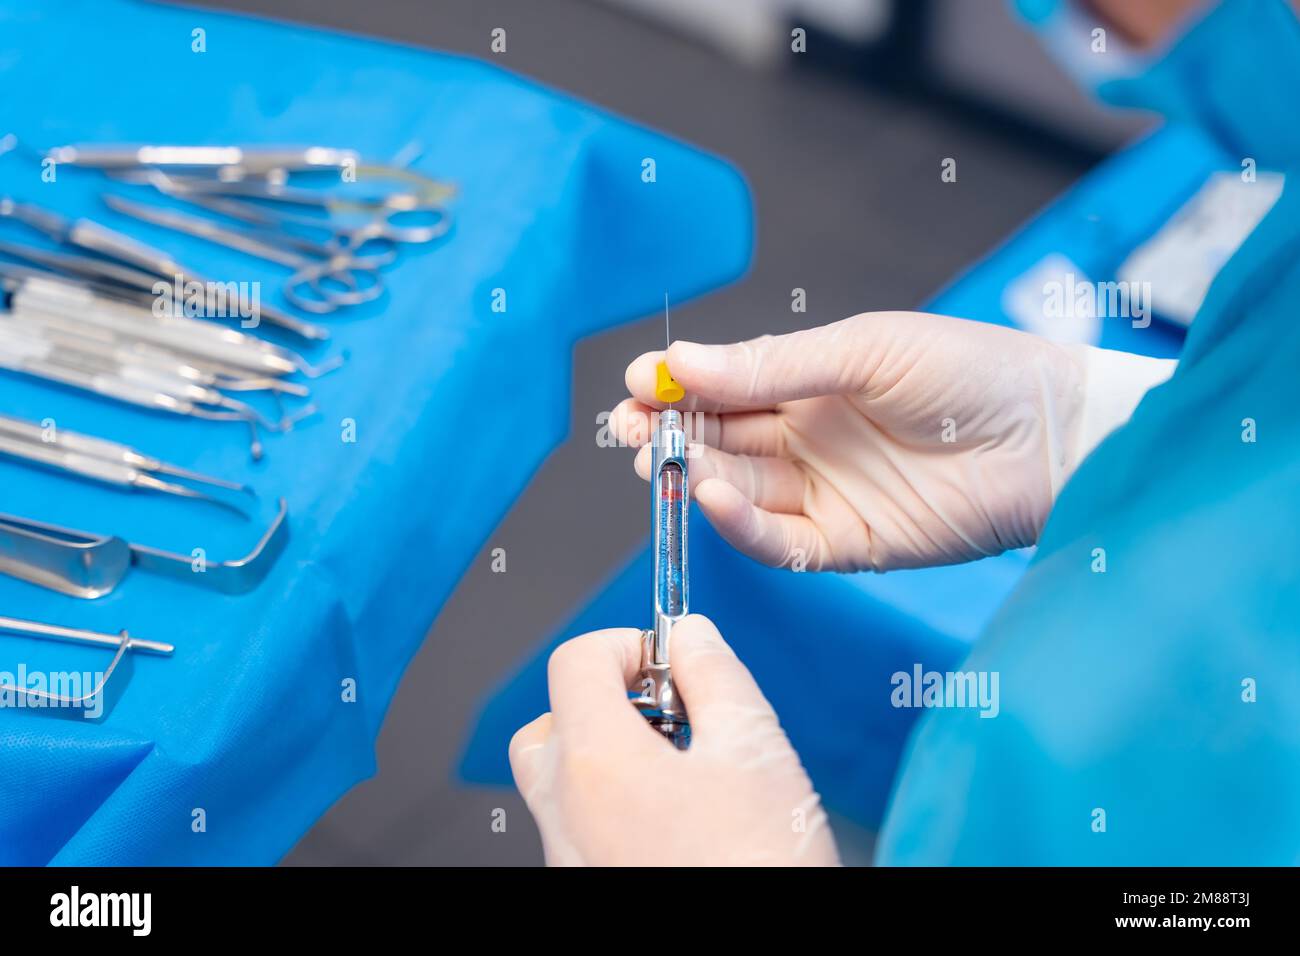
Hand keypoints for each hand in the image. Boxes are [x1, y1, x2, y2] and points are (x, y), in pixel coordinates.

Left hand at [509, 615, 839, 865]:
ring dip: (611, 755)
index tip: (672, 660)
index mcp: (596, 761)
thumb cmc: (757, 868)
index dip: (627, 643)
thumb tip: (691, 637)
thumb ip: (716, 676)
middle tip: (671, 715)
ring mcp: (570, 858)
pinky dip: (617, 805)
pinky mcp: (587, 885)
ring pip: (561, 780)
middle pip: (548, 723)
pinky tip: (681, 820)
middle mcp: (565, 811)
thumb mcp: (755, 752)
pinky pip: (581, 828)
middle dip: (606, 703)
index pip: (574, 661)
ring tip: (685, 771)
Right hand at [611, 311, 1171, 571]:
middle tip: (628, 428)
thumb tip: (683, 360)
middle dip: (667, 434)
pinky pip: (777, 540)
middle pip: (717, 441)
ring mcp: (823, 493)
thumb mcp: (863, 350)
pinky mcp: (846, 543)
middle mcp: (806, 440)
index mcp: (809, 383)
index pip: (724, 388)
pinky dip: (738, 524)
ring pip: (736, 490)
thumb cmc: (968, 373)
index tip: (638, 380)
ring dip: (692, 477)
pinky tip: (709, 496)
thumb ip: (773, 365)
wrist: (1049, 435)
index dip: (678, 386)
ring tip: (661, 460)